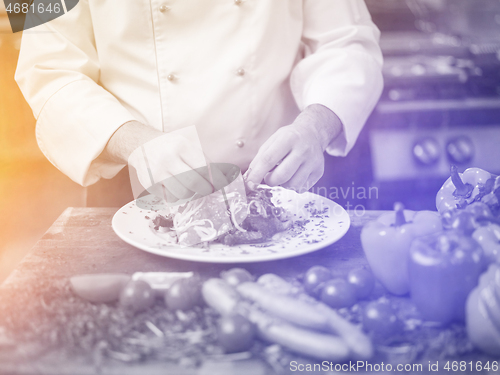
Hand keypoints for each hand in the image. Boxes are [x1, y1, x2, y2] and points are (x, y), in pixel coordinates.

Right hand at [104, 122, 227, 203]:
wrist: (141, 145)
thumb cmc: (171, 147)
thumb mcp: (188, 145)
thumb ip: (205, 160)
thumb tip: (226, 176)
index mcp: (182, 146)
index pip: (204, 168)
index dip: (215, 180)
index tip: (220, 185)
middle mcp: (168, 159)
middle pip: (194, 183)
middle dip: (205, 189)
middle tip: (208, 189)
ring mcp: (157, 172)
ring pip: (183, 193)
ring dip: (191, 193)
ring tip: (191, 187)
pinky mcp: (149, 184)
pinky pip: (170, 198)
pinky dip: (177, 196)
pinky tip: (176, 187)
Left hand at [245, 104, 342, 192]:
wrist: (313, 133)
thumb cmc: (288, 138)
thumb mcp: (273, 141)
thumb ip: (259, 159)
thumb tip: (248, 179)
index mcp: (288, 138)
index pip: (269, 159)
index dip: (257, 174)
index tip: (249, 184)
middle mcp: (303, 150)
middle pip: (281, 176)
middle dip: (270, 181)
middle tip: (269, 176)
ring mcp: (313, 162)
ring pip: (292, 185)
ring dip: (282, 184)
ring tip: (283, 173)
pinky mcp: (319, 172)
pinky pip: (301, 188)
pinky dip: (293, 185)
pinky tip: (294, 175)